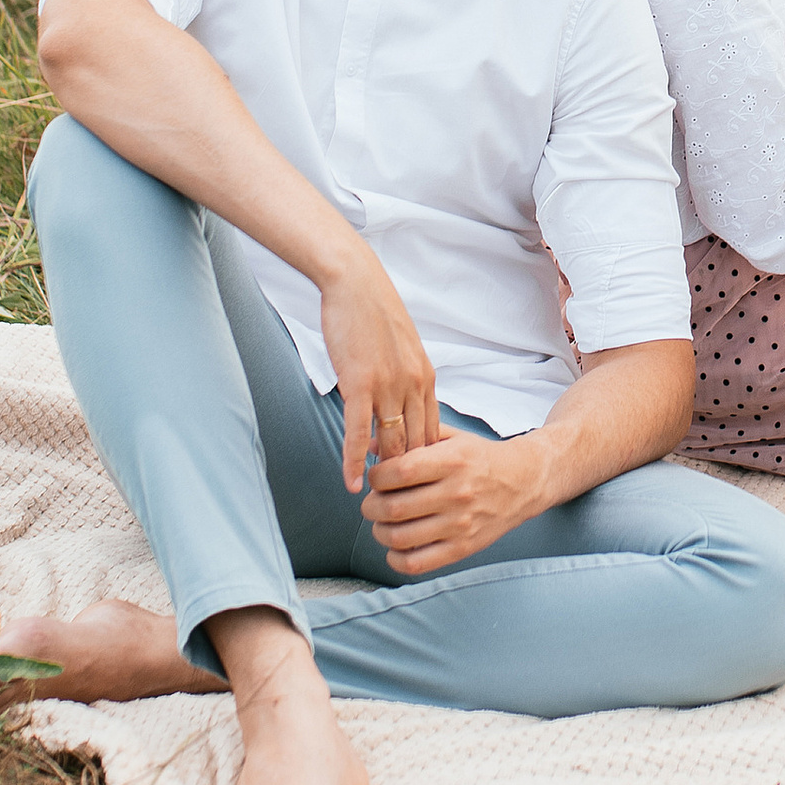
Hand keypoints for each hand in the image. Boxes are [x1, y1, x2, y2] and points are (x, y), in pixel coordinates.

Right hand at [319, 247, 440, 495]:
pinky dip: (356, 461)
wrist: (356, 283)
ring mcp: (389, 387)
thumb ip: (404, 378)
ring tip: (379, 501)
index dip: (426, 461)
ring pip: (392, 442)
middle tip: (403, 501)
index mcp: (425, 377)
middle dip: (411, 475)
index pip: (432, 431)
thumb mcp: (401, 348)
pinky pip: (360, 432)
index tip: (421, 483)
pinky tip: (353, 483)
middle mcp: (413, 386)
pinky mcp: (361, 385)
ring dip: (385, 474)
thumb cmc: (374, 313)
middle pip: (417, 443)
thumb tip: (399, 402)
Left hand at [356, 427, 549, 574]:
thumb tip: (371, 448)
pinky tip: (396, 547)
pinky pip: (417, 563)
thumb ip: (414, 438)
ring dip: (380, 531)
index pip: (397, 472)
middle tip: (373, 502)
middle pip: (393, 507)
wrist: (525, 481)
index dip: (376, 477)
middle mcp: (456, 493)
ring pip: (399, 537)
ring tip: (383, 523)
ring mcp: (460, 524)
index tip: (377, 478)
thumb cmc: (482, 459)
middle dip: (371, 506)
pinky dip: (396, 559)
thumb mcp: (453, 438)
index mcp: (452, 461)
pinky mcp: (464, 548)